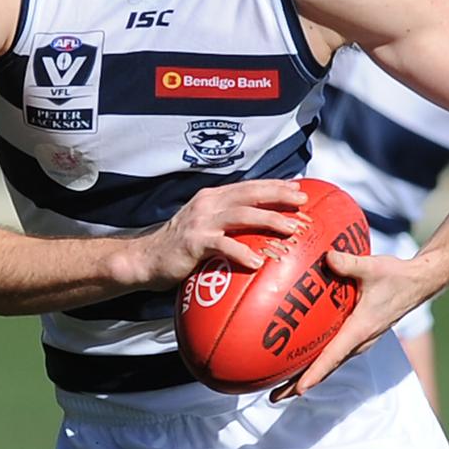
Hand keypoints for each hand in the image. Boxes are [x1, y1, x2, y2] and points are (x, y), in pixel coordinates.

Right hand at [129, 178, 308, 289]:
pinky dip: (242, 252)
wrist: (146, 257)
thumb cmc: (180, 245)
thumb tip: (259, 226)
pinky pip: (222, 246)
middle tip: (302, 201)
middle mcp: (208, 204)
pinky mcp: (193, 242)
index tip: (299, 187)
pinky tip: (257, 263)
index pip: (249, 186)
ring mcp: (201, 221)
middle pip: (249, 194)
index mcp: (213, 197)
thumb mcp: (205, 225)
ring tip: (290, 229)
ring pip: (241, 215)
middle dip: (278, 195)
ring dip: (268, 219)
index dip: (274, 185)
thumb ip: (227, 220)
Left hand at [287, 250, 428, 394]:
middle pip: (325, 367)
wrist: (416, 282)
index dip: (314, 373)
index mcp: (361, 329)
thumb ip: (350, 263)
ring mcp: (359, 339)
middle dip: (298, 383)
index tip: (296, 390)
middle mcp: (359, 339)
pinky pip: (332, 350)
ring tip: (279, 384)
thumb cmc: (395, 276)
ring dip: (305, 373)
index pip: (333, 356)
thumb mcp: (373, 267)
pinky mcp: (357, 332)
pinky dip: (315, 359)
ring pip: (328, 361)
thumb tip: (328, 258)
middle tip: (272, 396)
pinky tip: (297, 355)